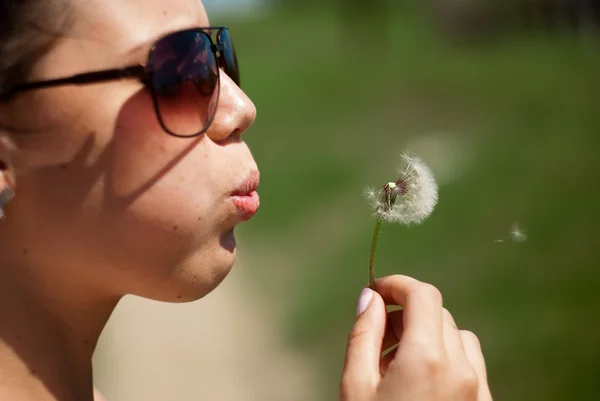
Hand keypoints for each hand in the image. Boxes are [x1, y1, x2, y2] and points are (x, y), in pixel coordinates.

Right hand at [340, 275, 492, 400]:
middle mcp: (460, 368)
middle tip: (379, 339)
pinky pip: (472, 365)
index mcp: (426, 358)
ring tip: (401, 364)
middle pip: (438, 314)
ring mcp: (478, 388)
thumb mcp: (355, 385)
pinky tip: (426, 381)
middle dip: (406, 315)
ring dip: (429, 337)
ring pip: (458, 337)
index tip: (376, 292)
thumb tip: (370, 297)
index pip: (422, 294)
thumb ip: (363, 334)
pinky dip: (449, 359)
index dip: (397, 285)